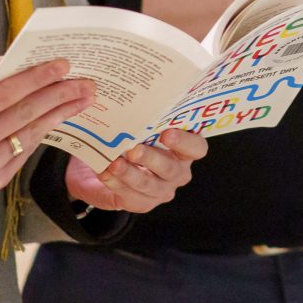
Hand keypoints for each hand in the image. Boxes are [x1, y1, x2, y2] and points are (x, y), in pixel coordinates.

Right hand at [0, 58, 94, 221]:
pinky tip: (57, 119)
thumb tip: (2, 62)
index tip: (60, 64)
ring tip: (82, 99)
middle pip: (24, 114)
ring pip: (30, 135)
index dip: (35, 78)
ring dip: (60, 114)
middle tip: (84, 81)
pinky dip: (41, 133)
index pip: (4, 94)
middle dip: (59, 94)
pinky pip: (24, 153)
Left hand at [65, 128, 207, 211]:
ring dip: (130, 173)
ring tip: (114, 163)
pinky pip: (131, 197)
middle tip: (134, 149)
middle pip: (171, 169)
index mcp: (184, 150)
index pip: (197, 148)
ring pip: (149, 184)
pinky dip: (116, 184)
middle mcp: (177, 172)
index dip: (185, 142)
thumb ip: (144, 119)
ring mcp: (161, 190)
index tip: (167, 133)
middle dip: (151, 159)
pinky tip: (105, 173)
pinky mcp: (143, 203)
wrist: (104, 165)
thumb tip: (135, 98)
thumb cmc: (129, 140)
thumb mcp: (139, 127)